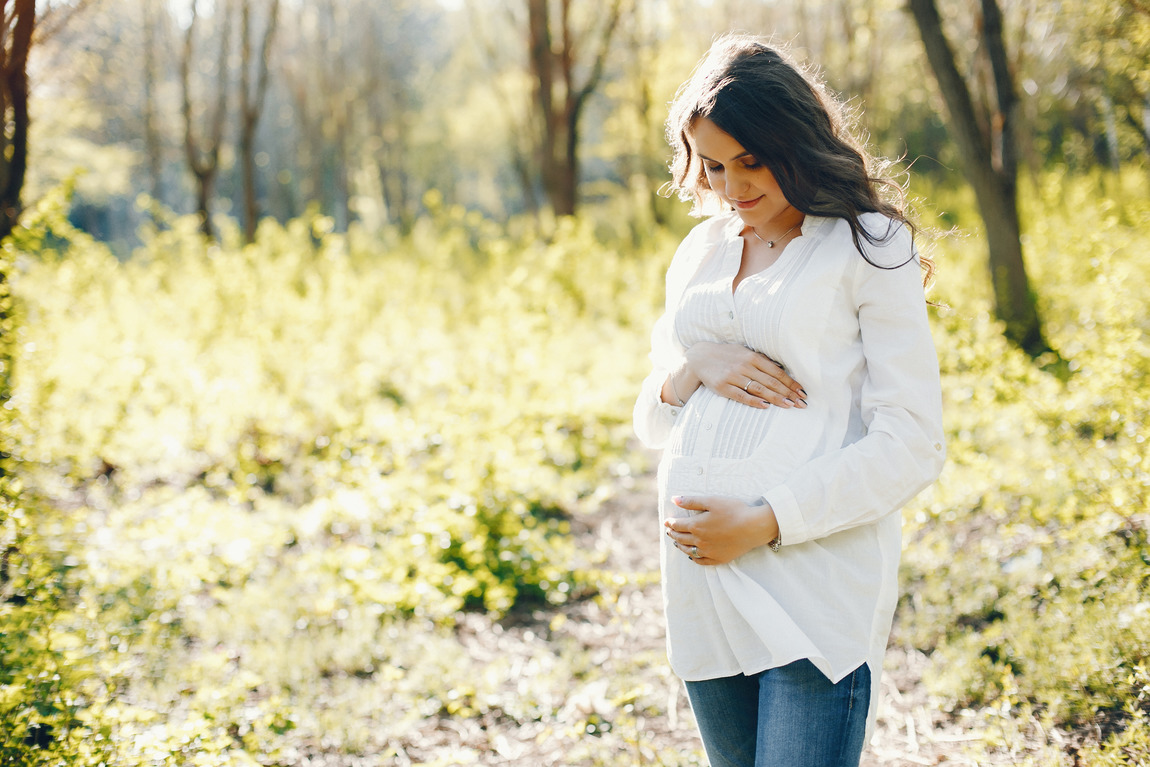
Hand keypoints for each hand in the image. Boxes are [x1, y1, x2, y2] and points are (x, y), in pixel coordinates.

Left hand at [664, 495, 779, 565]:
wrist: (754, 527)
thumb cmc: (734, 511)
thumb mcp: (711, 501)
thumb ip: (691, 501)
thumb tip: (674, 500)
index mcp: (696, 526)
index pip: (677, 525)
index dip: (670, 523)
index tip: (667, 521)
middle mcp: (700, 541)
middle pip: (681, 538)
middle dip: (673, 534)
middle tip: (669, 531)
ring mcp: (709, 552)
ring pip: (688, 551)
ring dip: (680, 546)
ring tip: (677, 542)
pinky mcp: (719, 559)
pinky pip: (701, 561)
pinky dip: (694, 558)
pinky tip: (692, 556)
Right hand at [684, 342, 805, 408]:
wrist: (699, 358)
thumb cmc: (726, 356)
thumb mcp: (744, 352)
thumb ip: (761, 361)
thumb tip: (781, 371)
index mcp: (752, 357)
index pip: (777, 372)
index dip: (791, 383)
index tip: (802, 392)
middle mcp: (744, 366)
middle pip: (771, 382)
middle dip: (788, 393)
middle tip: (802, 403)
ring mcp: (733, 377)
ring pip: (759, 389)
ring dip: (776, 398)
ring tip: (789, 405)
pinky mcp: (722, 387)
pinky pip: (741, 396)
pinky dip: (754, 402)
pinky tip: (766, 407)